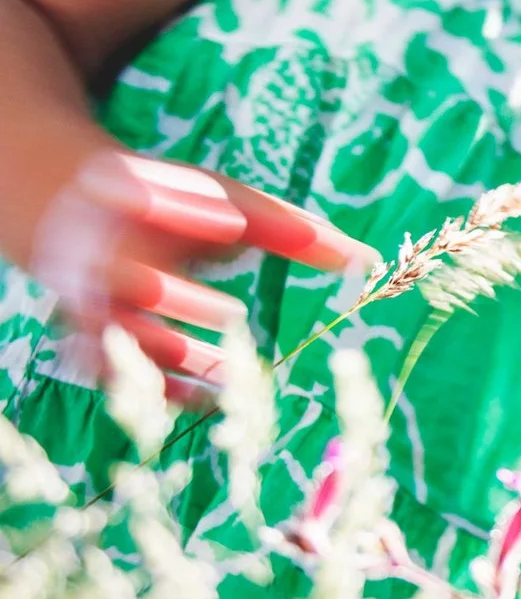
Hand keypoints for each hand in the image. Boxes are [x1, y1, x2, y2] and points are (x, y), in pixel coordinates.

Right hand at [29, 149, 371, 388]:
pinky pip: (116, 368)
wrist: (76, 213)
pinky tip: (208, 402)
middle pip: (124, 274)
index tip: (231, 218)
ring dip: (172, 354)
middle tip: (230, 312)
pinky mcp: (88, 333)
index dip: (186, 209)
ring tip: (235, 374)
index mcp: (131, 197)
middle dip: (172, 293)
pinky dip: (158, 386)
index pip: (152, 196)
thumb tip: (367, 260)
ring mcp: (88, 295)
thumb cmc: (173, 206)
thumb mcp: (227, 202)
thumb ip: (291, 230)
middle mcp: (100, 249)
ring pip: (119, 332)